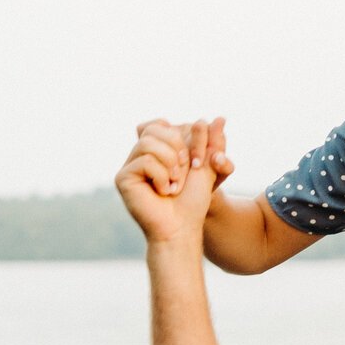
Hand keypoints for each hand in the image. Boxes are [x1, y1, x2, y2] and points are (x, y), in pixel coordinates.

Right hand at [116, 116, 227, 241]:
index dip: (184, 139)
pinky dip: (162, 177)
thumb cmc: (193, 201)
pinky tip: (163, 192)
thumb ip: (211, 142)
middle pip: (157, 129)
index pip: (164, 124)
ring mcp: (130, 165)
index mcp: (156, 149)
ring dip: (170, 165)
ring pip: (149, 143)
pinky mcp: (123, 177)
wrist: (182, 227)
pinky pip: (145, 161)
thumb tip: (221, 118)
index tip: (195, 162)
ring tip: (174, 185)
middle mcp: (140, 154)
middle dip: (178, 151)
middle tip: (182, 176)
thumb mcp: (207, 166)